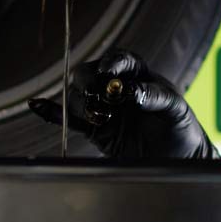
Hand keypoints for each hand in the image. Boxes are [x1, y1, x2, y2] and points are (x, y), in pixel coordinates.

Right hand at [28, 48, 218, 159]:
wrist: (179, 161)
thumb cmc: (181, 130)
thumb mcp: (175, 110)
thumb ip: (154, 96)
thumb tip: (131, 91)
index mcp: (139, 76)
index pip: (120, 60)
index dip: (112, 62)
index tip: (109, 72)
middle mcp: (117, 89)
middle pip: (90, 75)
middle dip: (89, 82)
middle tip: (98, 95)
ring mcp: (104, 109)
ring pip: (78, 97)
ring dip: (80, 103)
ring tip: (99, 117)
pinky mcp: (95, 131)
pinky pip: (70, 120)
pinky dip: (53, 113)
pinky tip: (38, 106)